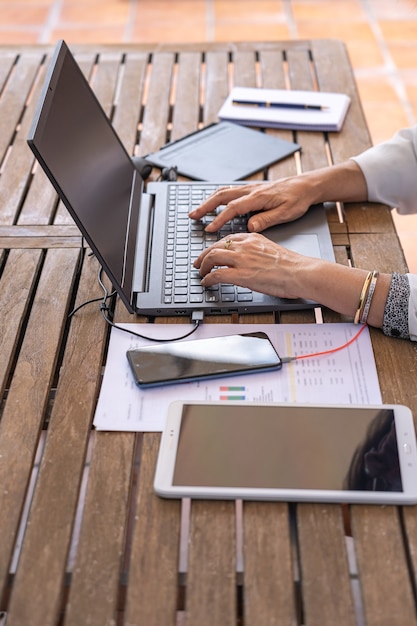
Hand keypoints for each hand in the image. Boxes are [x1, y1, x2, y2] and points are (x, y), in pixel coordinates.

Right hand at [188, 178, 312, 232]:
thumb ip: (267, 219)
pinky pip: (230, 191)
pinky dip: (218, 197)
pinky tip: (214, 203)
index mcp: (258, 197)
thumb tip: (250, 226)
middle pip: (222, 196)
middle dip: (205, 206)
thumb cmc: (298, 199)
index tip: (210, 228)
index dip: (219, 218)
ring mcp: (250, 188)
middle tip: (192, 216)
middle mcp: (251, 190)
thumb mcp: (286, 213)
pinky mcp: (252, 189)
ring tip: (198, 211)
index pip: (233, 208)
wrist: (307, 185)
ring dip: (209, 201)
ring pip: (224, 192)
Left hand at [194, 232, 311, 298]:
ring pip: (212, 257)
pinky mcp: (241, 275)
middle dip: (204, 256)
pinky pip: (217, 275)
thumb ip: (256, 251)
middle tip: (199, 264)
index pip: (227, 239)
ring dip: (203, 266)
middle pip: (215, 247)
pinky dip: (208, 279)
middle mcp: (245, 245)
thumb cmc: (291, 265)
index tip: (211, 253)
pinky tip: (207, 283)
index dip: (215, 247)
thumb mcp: (271, 249)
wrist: (300, 272)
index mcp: (252, 237)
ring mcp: (242, 259)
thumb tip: (249, 260)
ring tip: (201, 273)